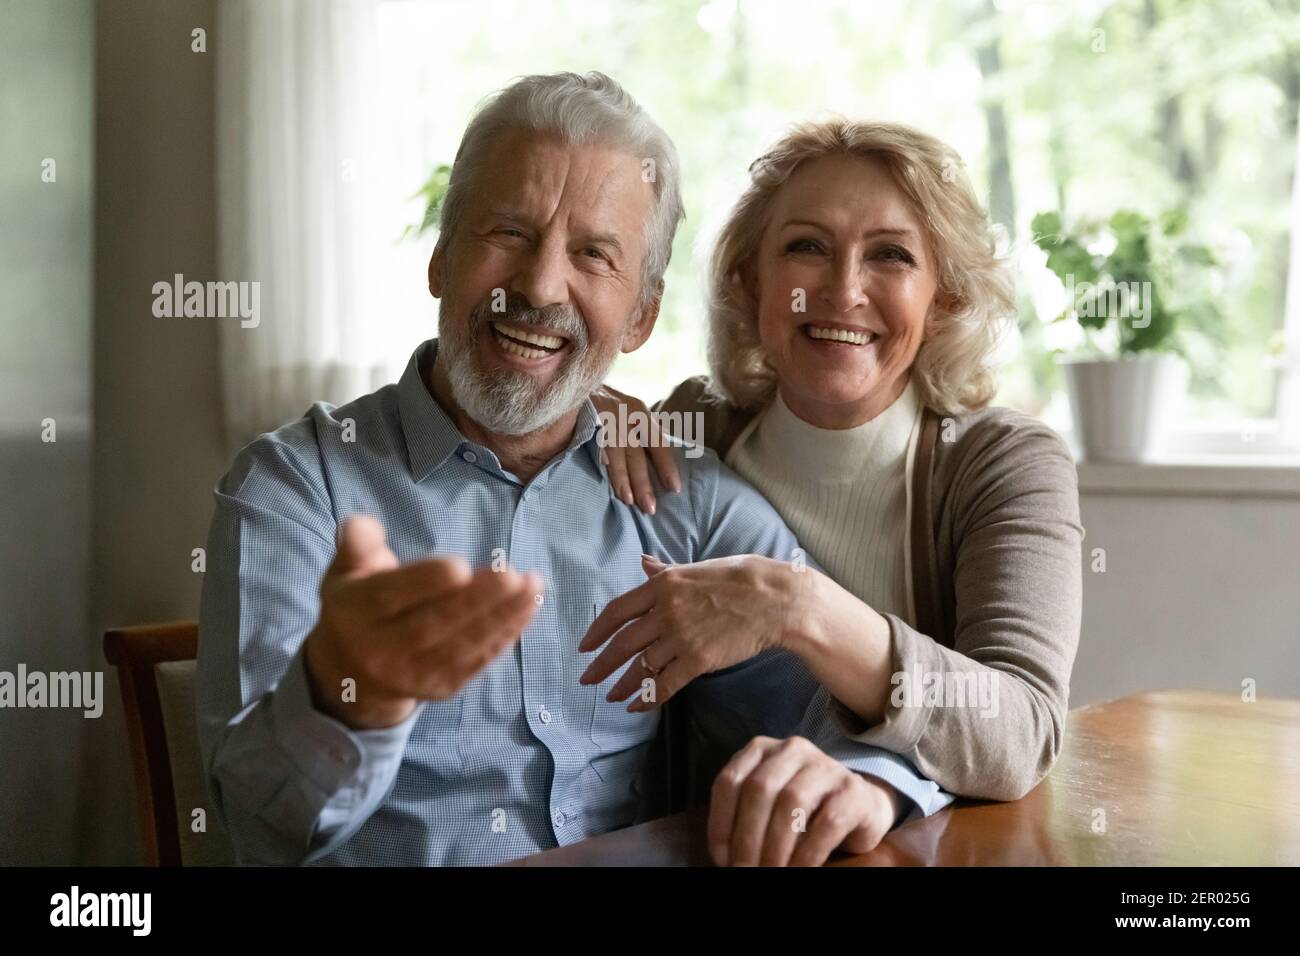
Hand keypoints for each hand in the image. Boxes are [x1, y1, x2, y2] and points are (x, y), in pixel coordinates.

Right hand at [303, 515, 541, 729]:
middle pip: (431, 626)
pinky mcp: (438, 689)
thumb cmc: (358, 605)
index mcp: (352, 614)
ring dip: (502, 617)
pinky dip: (504, 636)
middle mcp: (378, 651)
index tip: (460, 565)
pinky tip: (526, 609)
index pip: (388, 598)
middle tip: (512, 575)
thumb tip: (361, 525)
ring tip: (532, 585)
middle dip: (476, 600)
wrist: (352, 674)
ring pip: (460, 647)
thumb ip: (356, 545)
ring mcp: (410, 676)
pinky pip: (475, 662)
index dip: (425, 582)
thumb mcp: (345, 571)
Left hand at [578, 554, 809, 708]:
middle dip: (601, 665)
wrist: (775, 599)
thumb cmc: (741, 577)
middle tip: (587, 679)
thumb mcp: (697, 567)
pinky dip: (647, 699)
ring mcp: (681, 636)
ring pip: (641, 668)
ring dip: (622, 686)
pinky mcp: (699, 660)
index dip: (596, 631)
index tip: (584, 646)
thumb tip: (643, 562)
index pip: (617, 611)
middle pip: (622, 644)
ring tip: (610, 698)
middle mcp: (665, 611)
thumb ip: (665, 570)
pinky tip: (636, 707)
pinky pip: (665, 684)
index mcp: (662, 585)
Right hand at [591, 383, 680, 513]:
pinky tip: (603, 471)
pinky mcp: (584, 416)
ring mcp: (604, 414)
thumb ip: (643, 434)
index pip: (658, 443)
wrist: (574, 378)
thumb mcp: (628, 412)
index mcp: (640, 412)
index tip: (674, 489)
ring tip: (628, 499)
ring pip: (617, 450)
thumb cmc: (606, 404)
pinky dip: (599, 455)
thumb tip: (663, 462)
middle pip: (637, 452)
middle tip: (650, 507)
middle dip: (643, 482)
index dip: (666, 466)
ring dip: (622, 476)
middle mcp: (625, 412)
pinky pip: (593, 440)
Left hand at [708, 736, 901, 866]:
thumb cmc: (802, 810)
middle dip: (747, 837)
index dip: (721, 822)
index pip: (730, 781)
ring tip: (770, 873)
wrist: (860, 805)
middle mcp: (792, 750)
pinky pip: (827, 822)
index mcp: (762, 750)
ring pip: (792, 801)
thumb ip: (744, 817)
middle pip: (759, 789)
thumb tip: (726, 857)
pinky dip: (808, 853)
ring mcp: (825, 766)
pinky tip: (799, 871)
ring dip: (776, 846)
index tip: (722, 858)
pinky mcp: (852, 790)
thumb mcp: (766, 804)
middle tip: (744, 870)